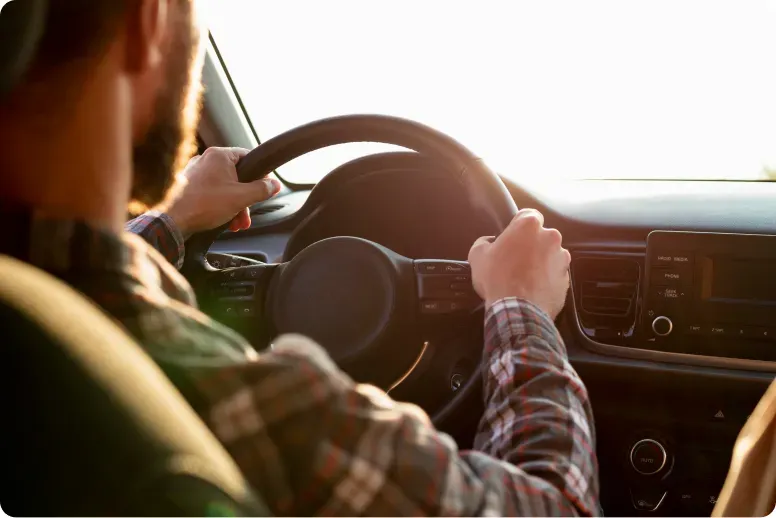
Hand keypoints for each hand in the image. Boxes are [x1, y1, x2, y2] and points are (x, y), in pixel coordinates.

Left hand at [161, 147, 281, 236]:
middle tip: (248, 213)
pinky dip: (220, 205)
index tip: (265, 187)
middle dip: (245, 199)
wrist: (171, 220)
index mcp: (219, 155)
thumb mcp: (241, 198)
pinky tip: (222, 220)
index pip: (248, 156)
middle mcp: (206, 160)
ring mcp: (195, 172)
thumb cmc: (203, 205)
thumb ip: (262, 190)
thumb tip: (274, 185)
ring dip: (234, 206)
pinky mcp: (188, 185)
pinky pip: (211, 192)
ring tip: (235, 223)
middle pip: (237, 176)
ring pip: (224, 187)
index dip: (260, 174)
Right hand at [468, 209, 570, 318]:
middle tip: (515, 260)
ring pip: (550, 255)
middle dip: (530, 245)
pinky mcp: (566, 279)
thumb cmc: (497, 279)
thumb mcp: (477, 255)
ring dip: (540, 262)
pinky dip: (546, 279)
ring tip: (524, 277)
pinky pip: (555, 274)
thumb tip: (489, 242)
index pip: (528, 214)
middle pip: (541, 236)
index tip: (512, 237)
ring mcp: (561, 259)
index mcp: (529, 226)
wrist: (518, 311)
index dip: (518, 226)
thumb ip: (484, 242)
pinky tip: (532, 289)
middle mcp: (550, 237)